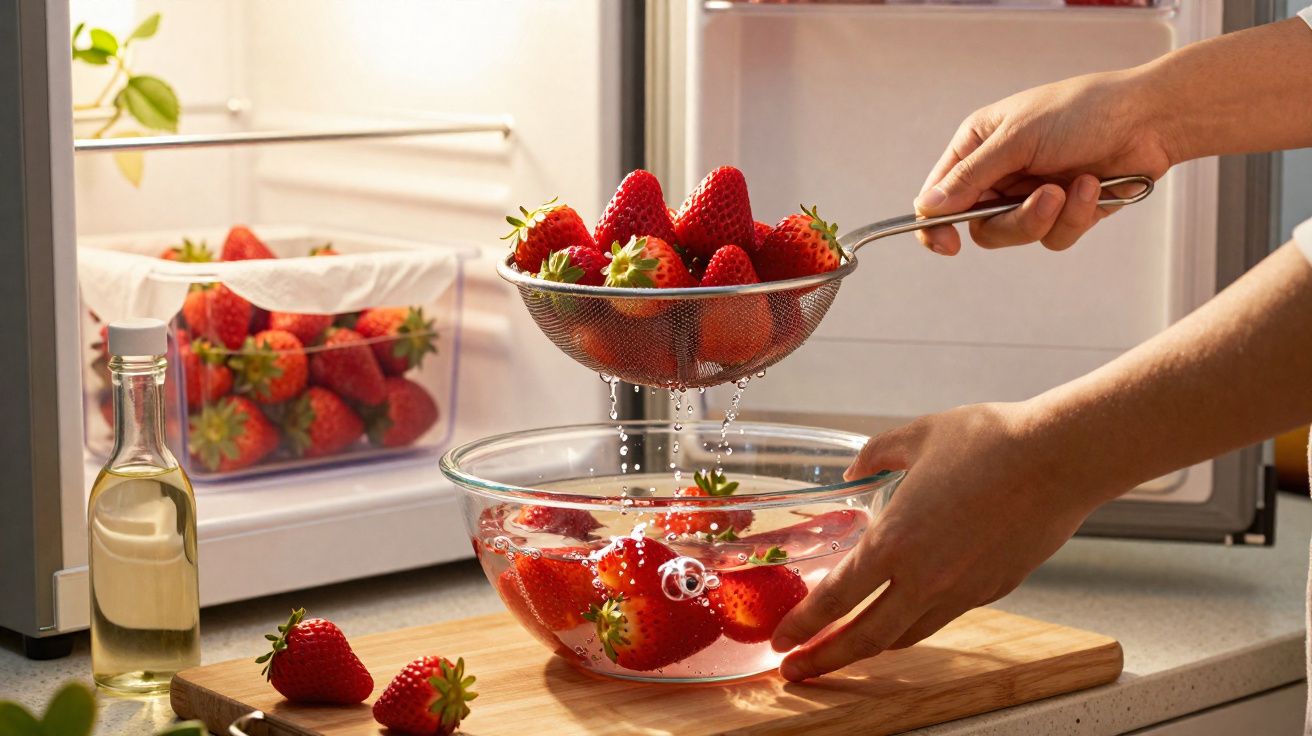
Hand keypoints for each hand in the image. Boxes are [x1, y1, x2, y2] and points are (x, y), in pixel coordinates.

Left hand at [770, 402, 1118, 681]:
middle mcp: (925, 577)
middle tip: (796, 672)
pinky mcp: (992, 589)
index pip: (836, 597)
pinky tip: (902, 616)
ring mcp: (962, 590)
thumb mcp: (916, 437)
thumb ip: (876, 454)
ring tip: (843, 653)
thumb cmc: (990, 441)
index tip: (780, 640)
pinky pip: (941, 617)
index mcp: (895, 541)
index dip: (803, 624)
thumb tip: (855, 467)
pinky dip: (912, 626)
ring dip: (868, 650)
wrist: (1059, 458)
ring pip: (906, 635)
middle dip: (825, 659)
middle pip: (865, 637)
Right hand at [915, 68, 1175, 254]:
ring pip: (1018, 236)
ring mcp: (1031, 194)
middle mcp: (1000, 173)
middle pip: (980, 225)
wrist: (1150, 119)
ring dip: (1050, 217)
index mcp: (978, 146)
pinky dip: (1076, 216)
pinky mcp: (1063, 212)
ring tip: (1077, 185)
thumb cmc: (1084, 110)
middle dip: (1015, 220)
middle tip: (1045, 200)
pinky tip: (1094, 186)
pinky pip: (1055, 237)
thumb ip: (971, 176)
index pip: (939, 195)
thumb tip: (929, 205)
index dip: (936, 224)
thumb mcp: (1018, 138)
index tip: (948, 245)